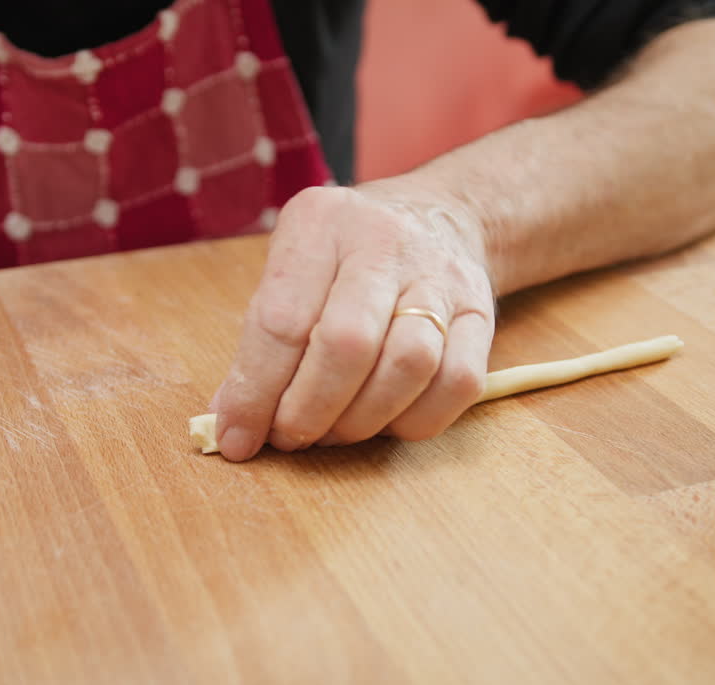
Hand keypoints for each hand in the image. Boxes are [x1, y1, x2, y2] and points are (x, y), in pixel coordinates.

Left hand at [210, 178, 496, 460]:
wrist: (437, 215)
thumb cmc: (344, 255)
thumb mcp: (292, 266)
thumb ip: (261, 338)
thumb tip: (234, 421)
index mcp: (321, 224)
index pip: (281, 321)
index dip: (254, 392)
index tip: (236, 438)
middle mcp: (384, 242)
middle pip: (348, 345)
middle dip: (308, 411)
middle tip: (289, 436)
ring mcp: (440, 276)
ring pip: (409, 366)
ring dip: (360, 421)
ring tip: (332, 431)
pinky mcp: (480, 312)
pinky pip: (457, 384)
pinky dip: (414, 421)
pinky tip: (384, 421)